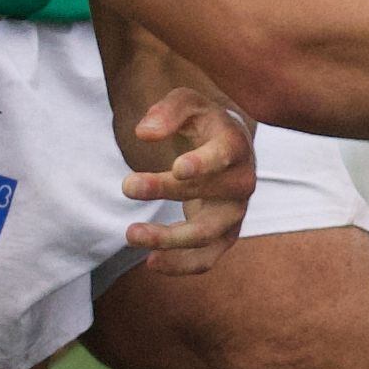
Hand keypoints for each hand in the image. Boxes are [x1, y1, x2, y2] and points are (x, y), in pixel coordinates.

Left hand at [120, 87, 254, 276]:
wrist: (229, 149)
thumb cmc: (203, 123)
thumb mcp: (187, 104)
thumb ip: (167, 112)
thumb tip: (144, 133)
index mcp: (235, 145)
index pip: (224, 155)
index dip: (203, 163)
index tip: (177, 168)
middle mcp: (242, 182)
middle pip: (212, 193)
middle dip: (168, 191)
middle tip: (126, 185)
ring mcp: (235, 212)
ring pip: (208, 233)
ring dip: (170, 238)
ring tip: (131, 234)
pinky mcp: (224, 236)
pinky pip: (207, 258)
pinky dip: (181, 265)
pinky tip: (150, 262)